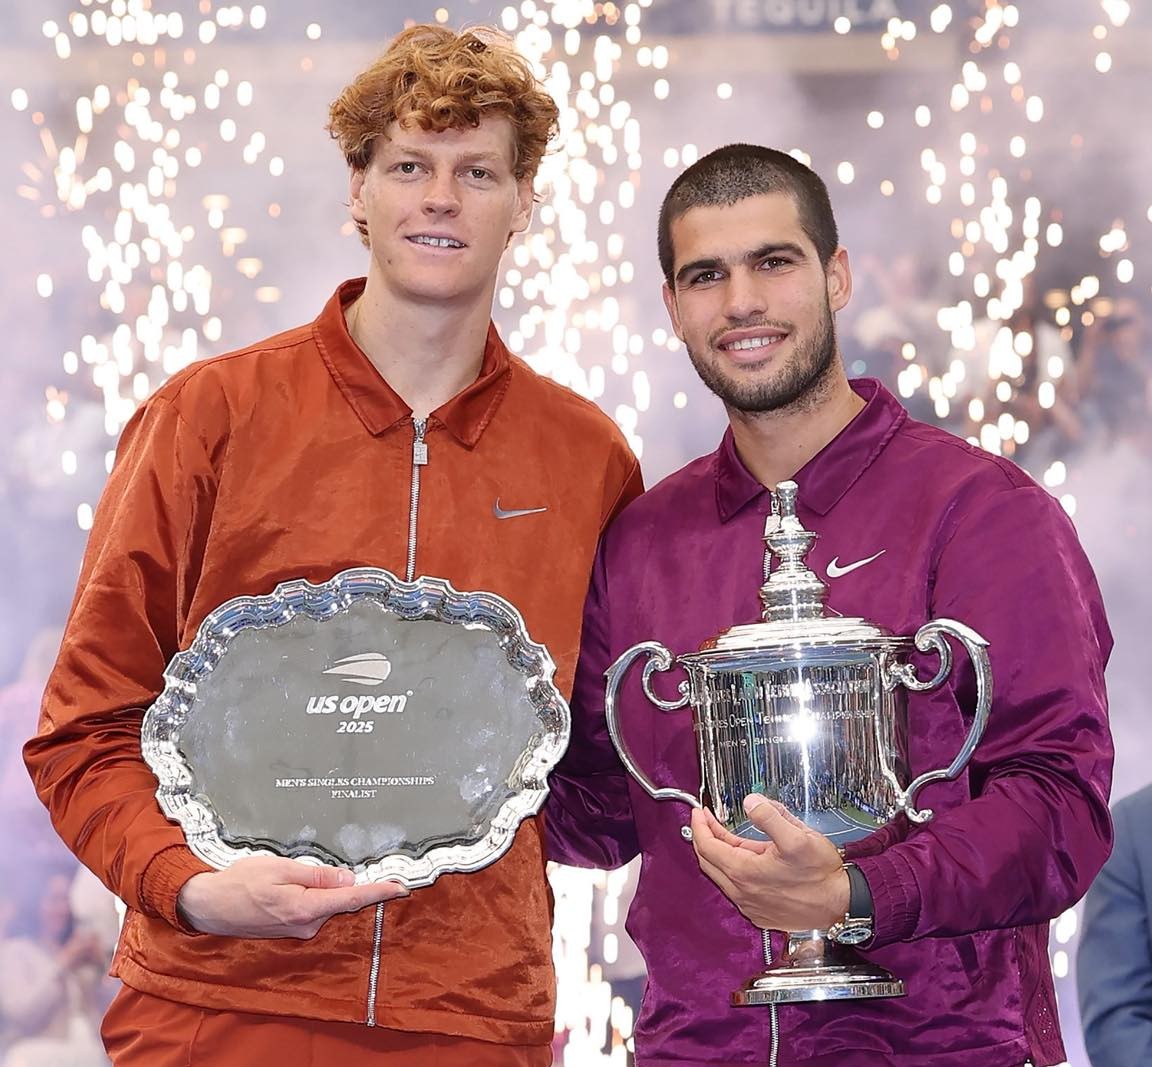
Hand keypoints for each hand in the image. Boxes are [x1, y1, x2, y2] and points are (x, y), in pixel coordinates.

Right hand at [177, 856, 408, 938]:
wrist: (209, 906)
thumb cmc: (241, 883)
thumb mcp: (281, 869)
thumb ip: (316, 875)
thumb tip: (347, 880)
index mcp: (306, 909)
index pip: (352, 900)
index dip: (379, 892)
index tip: (402, 887)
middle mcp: (306, 925)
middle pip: (342, 902)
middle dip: (353, 885)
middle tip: (356, 868)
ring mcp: (298, 930)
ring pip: (327, 904)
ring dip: (328, 889)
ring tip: (306, 873)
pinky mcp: (291, 929)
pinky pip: (313, 909)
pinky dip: (316, 896)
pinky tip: (301, 884)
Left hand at [691, 794, 848, 931]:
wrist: (842, 905)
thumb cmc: (822, 875)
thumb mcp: (797, 837)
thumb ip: (770, 816)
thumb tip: (750, 802)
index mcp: (745, 873)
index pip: (707, 847)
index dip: (700, 826)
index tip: (699, 811)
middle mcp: (742, 893)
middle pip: (708, 862)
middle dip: (704, 837)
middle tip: (706, 819)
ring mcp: (750, 906)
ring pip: (722, 876)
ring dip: (718, 854)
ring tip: (725, 834)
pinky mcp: (760, 913)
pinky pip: (735, 889)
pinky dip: (731, 870)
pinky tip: (743, 859)